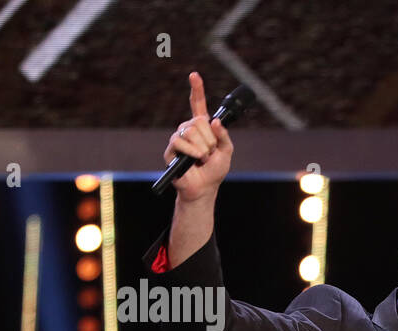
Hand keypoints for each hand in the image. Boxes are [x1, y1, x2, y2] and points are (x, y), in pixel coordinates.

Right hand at [164, 72, 232, 202]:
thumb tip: (214, 121)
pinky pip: (181, 141)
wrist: (204, 188)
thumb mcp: (227, 151)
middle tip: (210, 153)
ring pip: (191, 130)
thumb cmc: (215, 170)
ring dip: (203, 147)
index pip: (198, 104)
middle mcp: (188, 129)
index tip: (194, 75)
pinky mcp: (171, 149)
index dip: (197, 89)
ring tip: (203, 158)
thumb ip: (224, 135)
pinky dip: (193, 151)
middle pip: (198, 120)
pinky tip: (196, 159)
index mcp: (202, 127)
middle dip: (210, 139)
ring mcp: (179, 138)